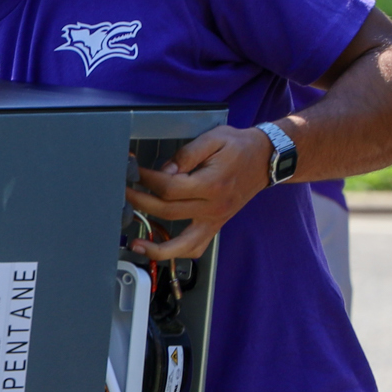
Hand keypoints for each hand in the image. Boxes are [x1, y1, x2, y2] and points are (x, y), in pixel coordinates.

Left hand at [125, 124, 272, 258]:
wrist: (267, 159)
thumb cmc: (240, 146)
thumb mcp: (214, 138)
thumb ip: (186, 154)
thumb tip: (165, 171)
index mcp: (211, 184)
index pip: (169, 188)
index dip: (147, 180)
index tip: (134, 171)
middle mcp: (213, 207)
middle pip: (168, 212)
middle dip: (140, 203)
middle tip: (124, 194)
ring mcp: (215, 219)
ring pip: (183, 244)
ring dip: (157, 248)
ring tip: (136, 245)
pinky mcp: (216, 225)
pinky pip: (197, 247)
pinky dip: (178, 253)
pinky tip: (161, 249)